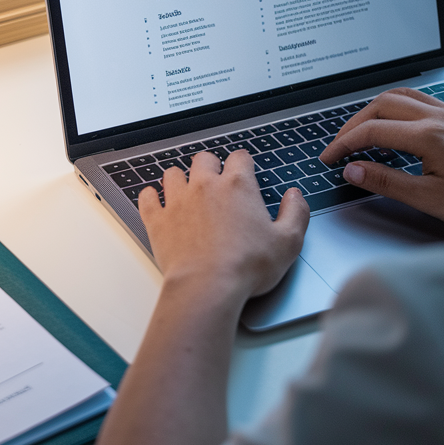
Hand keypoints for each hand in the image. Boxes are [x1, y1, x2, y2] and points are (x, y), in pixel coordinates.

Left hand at [137, 150, 308, 298]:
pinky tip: (157, 203)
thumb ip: (296, 213)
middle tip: (215, 181)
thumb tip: (295, 196)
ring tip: (186, 191)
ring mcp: (177, 201)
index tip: (244, 171)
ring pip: (172, 173)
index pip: (240, 157)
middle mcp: (205, 186)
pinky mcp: (157, 219)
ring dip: (180, 179)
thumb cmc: (247, 266)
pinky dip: (151, 198)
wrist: (207, 286)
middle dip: (210, 165)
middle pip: (203, 159)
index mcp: (238, 186)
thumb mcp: (288, 242)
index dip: (244, 163)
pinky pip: (147, 197)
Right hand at [320, 87, 443, 228]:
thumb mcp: (430, 199)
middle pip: (381, 105)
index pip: (372, 131)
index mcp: (429, 135)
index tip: (330, 159)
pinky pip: (420, 99)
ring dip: (374, 110)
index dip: (344, 144)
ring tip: (361, 132)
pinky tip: (396, 125)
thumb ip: (386, 181)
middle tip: (340, 146)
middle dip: (354, 123)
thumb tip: (353, 170)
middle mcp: (439, 117)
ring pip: (401, 96)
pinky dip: (397, 107)